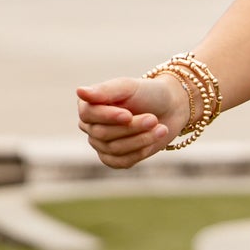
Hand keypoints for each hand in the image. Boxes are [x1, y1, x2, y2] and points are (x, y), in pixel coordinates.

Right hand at [75, 73, 190, 167]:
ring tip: (160, 128)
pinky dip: (140, 152)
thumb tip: (79, 91)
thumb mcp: (128, 87)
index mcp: (89, 105)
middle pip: (102, 134)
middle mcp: (90, 126)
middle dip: (131, 128)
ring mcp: (101, 144)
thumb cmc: (147, 93)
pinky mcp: (114, 159)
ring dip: (140, 139)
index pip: (88, 114)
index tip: (128, 115)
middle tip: (153, 119)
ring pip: (114, 149)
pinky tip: (153, 139)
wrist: (170, 108)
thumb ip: (105, 90)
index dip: (108, 117)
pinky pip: (121, 162)